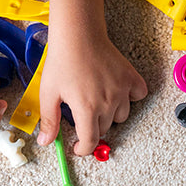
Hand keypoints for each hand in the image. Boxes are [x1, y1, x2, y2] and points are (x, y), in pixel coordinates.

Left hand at [35, 25, 147, 156]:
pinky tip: (117, 92)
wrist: (79, 36)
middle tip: (81, 114)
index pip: (91, 141)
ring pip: (121, 116)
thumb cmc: (62, 61)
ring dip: (110, 115)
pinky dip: (131, 97)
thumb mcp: (49, 93)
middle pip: (104, 129)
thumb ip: (49, 120)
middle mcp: (108, 102)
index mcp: (87, 109)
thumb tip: (46, 141)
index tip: (78, 146)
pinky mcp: (130, 77)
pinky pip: (138, 96)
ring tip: (98, 102)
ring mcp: (122, 90)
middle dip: (92, 127)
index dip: (82, 149)